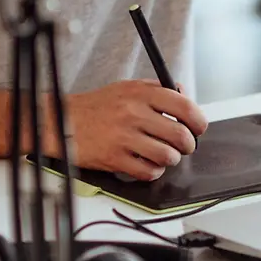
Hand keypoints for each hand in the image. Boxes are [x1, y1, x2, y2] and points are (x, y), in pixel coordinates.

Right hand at [63, 80, 206, 181]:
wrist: (61, 121)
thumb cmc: (96, 106)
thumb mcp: (126, 88)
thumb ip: (156, 89)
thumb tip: (184, 94)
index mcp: (141, 93)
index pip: (184, 106)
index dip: (198, 121)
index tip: (199, 128)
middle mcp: (134, 113)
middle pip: (180, 135)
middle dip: (188, 145)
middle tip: (184, 146)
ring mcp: (124, 137)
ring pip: (167, 156)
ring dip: (171, 160)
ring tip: (165, 156)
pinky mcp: (115, 159)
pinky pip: (148, 172)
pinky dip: (153, 172)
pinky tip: (148, 165)